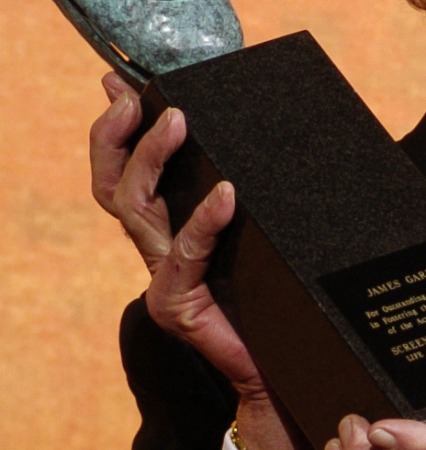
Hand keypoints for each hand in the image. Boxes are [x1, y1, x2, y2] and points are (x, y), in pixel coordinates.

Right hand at [90, 73, 312, 449]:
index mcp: (171, 229)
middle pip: (114, 187)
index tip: (119, 83)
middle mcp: (157, 250)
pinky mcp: (178, 306)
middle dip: (117, 136)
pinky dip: (203, 221)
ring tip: (178, 121)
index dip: (117, 130)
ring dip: (153, 160)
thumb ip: (253, 191)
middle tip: (139, 98)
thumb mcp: (264, 229)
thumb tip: (271, 137)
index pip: (127, 172)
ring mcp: (163, 277)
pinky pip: (184, 254)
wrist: (287, 366)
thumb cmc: (281, 293)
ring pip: (135, 210)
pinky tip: (227, 195)